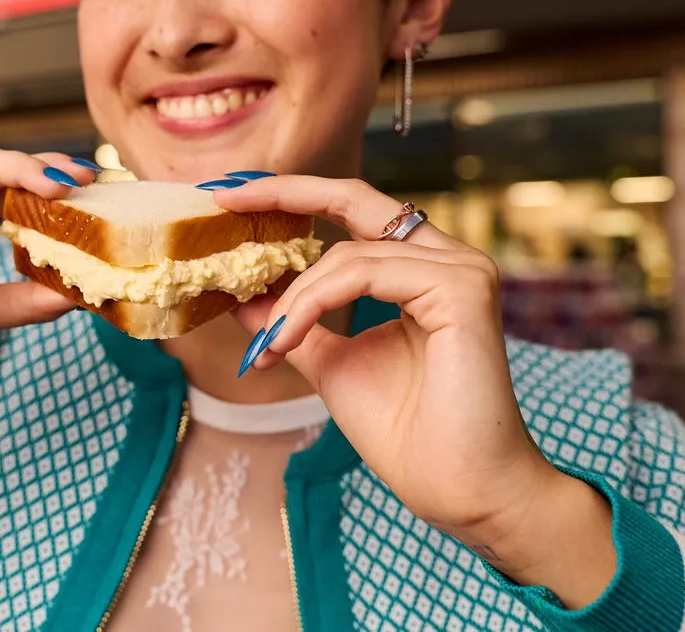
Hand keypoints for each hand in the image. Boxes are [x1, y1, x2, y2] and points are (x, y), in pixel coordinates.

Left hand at [215, 176, 615, 606]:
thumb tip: (242, 295)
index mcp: (422, 270)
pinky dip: (314, 303)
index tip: (231, 199)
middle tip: (223, 201)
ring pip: (348, 254)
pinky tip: (288, 338)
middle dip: (283, 193)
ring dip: (293, 298)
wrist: (458, 491)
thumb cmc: (407, 434)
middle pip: (355, 197)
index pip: (353, 211)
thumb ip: (295, 324)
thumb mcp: (330, 363)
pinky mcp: (461, 289)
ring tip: (269, 343)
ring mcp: (460, 270)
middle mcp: (447, 258)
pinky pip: (364, 273)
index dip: (293, 197)